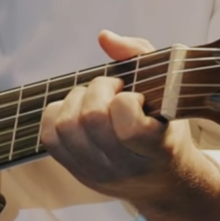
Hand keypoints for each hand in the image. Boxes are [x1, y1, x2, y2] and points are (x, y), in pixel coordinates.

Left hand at [39, 31, 219, 220]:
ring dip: (77, 100)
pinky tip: (77, 111)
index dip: (126, 101)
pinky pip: (49, 137)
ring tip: (95, 99)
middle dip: (98, 90)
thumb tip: (104, 37)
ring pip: (66, 127)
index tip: (136, 97)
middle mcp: (125, 167)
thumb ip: (141, 56)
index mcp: (157, 149)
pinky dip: (58, 114)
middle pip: (90, 120)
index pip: (129, 128)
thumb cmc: (167, 130)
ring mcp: (97, 173)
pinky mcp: (77, 172)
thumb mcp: (170, 92)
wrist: (165, 183)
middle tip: (113, 89)